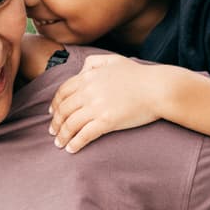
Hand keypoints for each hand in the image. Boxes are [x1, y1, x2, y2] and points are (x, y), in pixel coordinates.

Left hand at [49, 54, 165, 152]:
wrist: (157, 88)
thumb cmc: (138, 75)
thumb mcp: (113, 59)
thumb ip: (93, 62)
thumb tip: (80, 71)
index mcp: (88, 77)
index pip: (63, 92)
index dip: (55, 105)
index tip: (52, 113)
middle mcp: (88, 91)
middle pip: (63, 110)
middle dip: (55, 123)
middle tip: (53, 132)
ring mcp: (96, 107)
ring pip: (70, 124)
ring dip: (62, 136)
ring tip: (59, 144)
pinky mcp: (106, 121)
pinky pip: (84, 135)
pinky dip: (75, 143)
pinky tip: (71, 149)